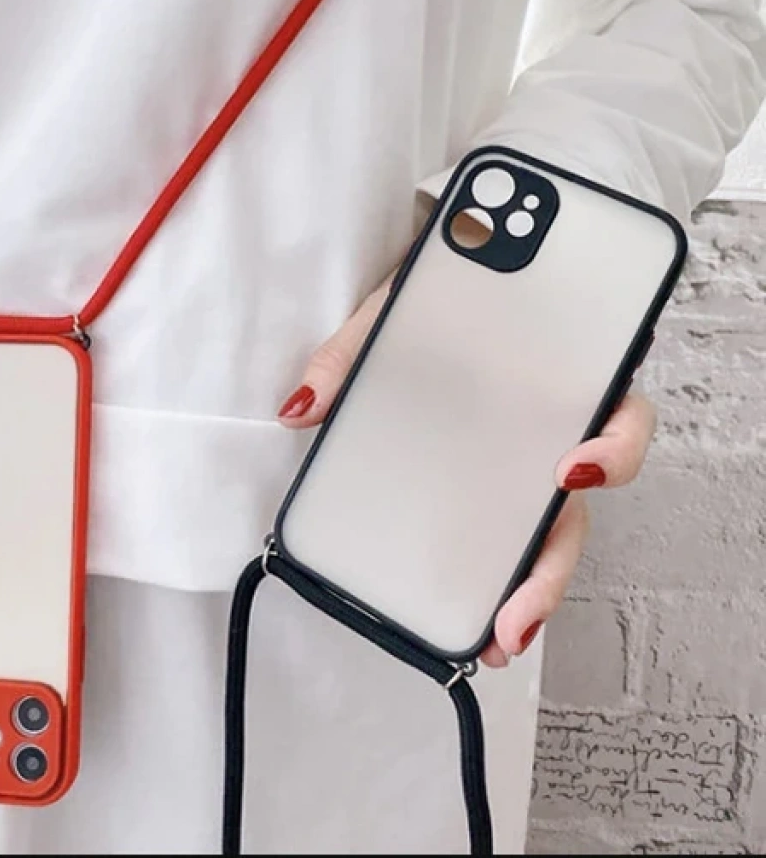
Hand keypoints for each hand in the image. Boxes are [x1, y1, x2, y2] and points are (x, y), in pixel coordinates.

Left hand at [277, 277, 655, 668]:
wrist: (436, 276)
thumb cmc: (433, 294)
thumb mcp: (390, 312)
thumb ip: (348, 355)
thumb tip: (299, 410)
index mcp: (553, 372)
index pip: (614, 411)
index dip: (611, 448)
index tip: (570, 473)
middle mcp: (551, 425)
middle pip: (580, 504)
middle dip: (554, 566)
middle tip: (516, 618)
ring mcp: (524, 459)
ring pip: (551, 531)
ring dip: (533, 589)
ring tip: (497, 638)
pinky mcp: (494, 482)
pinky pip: (510, 531)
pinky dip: (501, 574)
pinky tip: (474, 609)